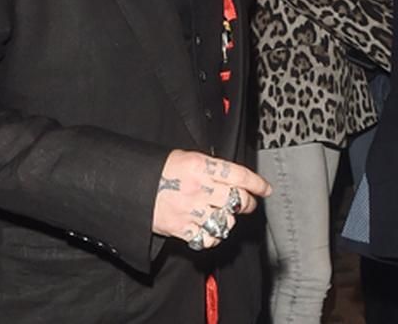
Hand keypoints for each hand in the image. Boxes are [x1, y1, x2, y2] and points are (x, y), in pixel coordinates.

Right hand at [152, 150, 271, 249]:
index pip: (238, 175)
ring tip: (223, 215)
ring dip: (229, 220)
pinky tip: (210, 229)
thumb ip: (211, 168)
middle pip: (237, 200)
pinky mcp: (182, 228)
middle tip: (246, 203)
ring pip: (227, 221)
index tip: (265, 189)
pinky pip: (208, 239)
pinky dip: (213, 237)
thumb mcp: (186, 158)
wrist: (133, 186)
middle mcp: (198, 188)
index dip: (257, 183)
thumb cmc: (160, 170)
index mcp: (200, 166)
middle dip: (247, 203)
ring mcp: (191, 210)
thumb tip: (235, 178)